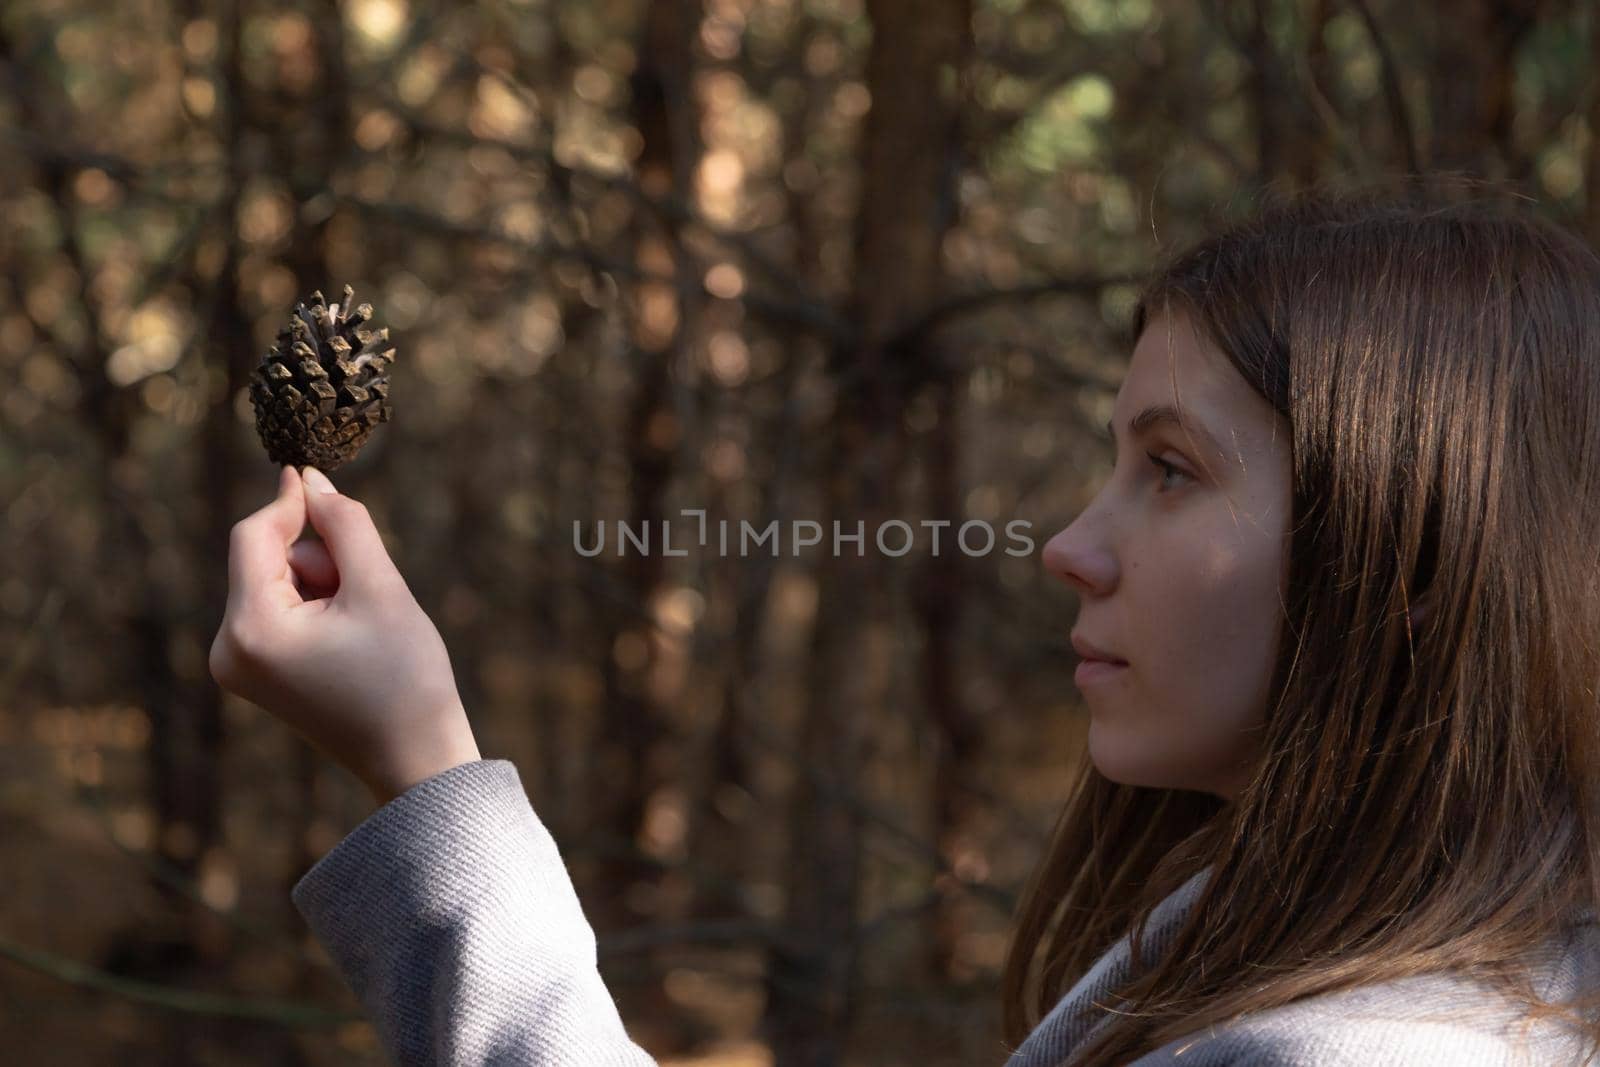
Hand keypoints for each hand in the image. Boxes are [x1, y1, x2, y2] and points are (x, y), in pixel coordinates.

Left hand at [210, 465, 481, 805]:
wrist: (416, 760)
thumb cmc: (405, 679)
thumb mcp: (381, 589)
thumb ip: (345, 525)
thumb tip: (312, 479)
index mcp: (251, 630)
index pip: (255, 535)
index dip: (290, 502)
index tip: (319, 471)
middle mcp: (229, 649)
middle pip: (267, 559)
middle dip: (321, 561)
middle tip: (367, 597)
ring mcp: (239, 665)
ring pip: (277, 582)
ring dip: (324, 585)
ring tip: (364, 628)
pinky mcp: (257, 673)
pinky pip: (280, 609)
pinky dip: (317, 607)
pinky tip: (351, 639)